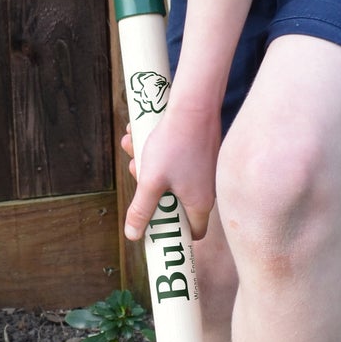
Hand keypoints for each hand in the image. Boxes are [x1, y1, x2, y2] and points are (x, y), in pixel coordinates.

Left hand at [123, 101, 220, 243]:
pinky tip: (140, 134)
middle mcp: (207, 189)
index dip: (173, 232)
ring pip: (170, 178)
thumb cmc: (174, 145)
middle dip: (150, 190)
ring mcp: (204, 170)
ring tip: (133, 146)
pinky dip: (158, 152)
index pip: (193, 232)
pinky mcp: (200, 153)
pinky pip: (175, 160)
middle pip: (174, 202)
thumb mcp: (151, 181)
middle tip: (137, 174)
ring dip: (148, 166)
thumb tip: (133, 235)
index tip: (154, 225)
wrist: (193, 105)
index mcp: (200, 203)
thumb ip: (142, 210)